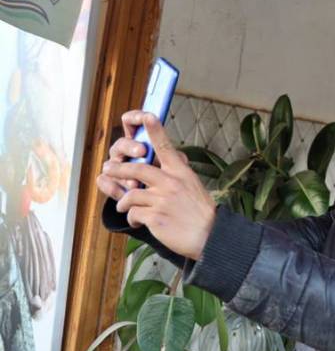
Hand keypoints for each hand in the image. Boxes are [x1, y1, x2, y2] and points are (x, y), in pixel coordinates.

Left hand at [96, 111, 215, 259]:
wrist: (209, 235)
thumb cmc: (200, 212)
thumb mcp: (192, 187)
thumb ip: (174, 176)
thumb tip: (160, 168)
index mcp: (181, 173)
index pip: (166, 147)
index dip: (155, 131)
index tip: (148, 115)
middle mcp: (171, 183)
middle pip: (137, 169)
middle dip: (118, 168)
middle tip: (108, 168)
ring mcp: (162, 200)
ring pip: (130, 194)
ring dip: (123, 202)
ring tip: (124, 206)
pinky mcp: (155, 217)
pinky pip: (133, 214)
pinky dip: (132, 218)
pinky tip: (139, 222)